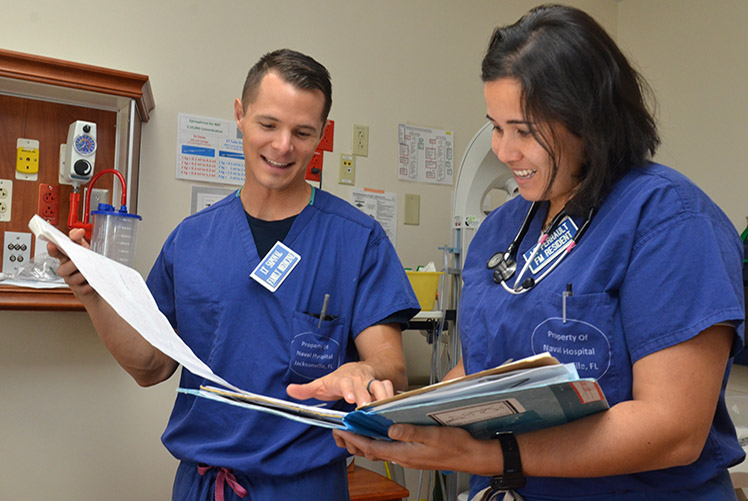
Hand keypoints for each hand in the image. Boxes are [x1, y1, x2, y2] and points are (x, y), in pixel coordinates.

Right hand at [47, 228, 95, 297]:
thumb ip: (78, 239)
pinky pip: (82, 289)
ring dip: (82, 275)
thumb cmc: (88, 263)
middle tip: (81, 261)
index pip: (55, 253)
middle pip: (62, 269)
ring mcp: (72, 281)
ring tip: (90, 271)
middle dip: (72, 265)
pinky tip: (92, 282)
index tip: (52, 245)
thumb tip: (77, 231)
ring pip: (72, 280)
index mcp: (65, 258)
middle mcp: (66, 270)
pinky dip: (89, 285)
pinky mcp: (79, 291)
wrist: (98, 281)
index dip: (52, 250)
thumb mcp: (84, 249)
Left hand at [286, 361, 394, 405]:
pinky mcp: (381, 387)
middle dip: (366, 398)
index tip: (351, 398)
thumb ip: (306, 389)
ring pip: (380, 387)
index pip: (346, 383)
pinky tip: (392, 409)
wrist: (357, 369)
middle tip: (366, 409)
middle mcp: (359, 380)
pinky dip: (391, 398)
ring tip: (382, 411)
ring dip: (381, 399)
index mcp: (344, 379)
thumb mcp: (321, 383)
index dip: (349, 390)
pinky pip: (389, 390)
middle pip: (365, 386)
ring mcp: (371, 382)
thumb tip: (289, 390)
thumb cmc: (339, 379)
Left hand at [332, 424, 497, 474]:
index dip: (356, 438)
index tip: (342, 430)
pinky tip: (382, 432)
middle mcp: (404, 456)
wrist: (472, 456)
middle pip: (373, 451)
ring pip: (381, 450)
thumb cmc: (456, 445)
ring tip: (356, 430)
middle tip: (343, 430)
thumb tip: (390, 429)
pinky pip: (392, 448)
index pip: (372, 447)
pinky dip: (381, 441)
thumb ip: (410, 432)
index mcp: (405, 453)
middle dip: (356, 441)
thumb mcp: (432, 435)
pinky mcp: (415, 454)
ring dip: (367, 441)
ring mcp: (409, 456)